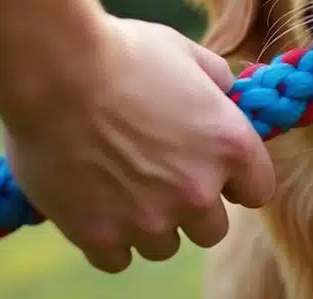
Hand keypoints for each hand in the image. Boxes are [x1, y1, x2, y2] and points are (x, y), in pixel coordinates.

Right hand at [0, 15, 275, 272]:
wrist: (53, 70)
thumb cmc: (122, 53)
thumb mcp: (186, 53)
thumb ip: (217, 80)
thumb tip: (225, 92)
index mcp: (231, 146)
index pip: (259, 191)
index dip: (237, 183)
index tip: (216, 173)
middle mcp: (198, 190)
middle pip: (213, 229)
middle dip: (192, 208)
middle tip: (160, 180)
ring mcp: (149, 219)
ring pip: (164, 247)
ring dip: (149, 225)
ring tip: (120, 188)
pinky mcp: (100, 236)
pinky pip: (118, 259)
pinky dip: (107, 239)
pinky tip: (95, 207)